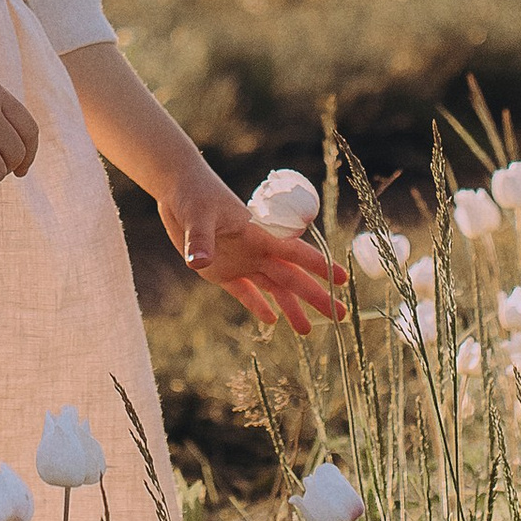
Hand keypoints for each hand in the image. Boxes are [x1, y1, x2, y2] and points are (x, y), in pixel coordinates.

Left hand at [172, 170, 346, 334]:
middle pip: (291, 276)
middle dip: (315, 295)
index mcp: (259, 233)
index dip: (320, 266)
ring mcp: (241, 260)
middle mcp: (256, 249)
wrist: (178, 189)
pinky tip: (271, 320)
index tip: (343, 280)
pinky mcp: (221, 270)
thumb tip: (197, 262)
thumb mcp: (197, 216)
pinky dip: (257, 305)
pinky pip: (245, 292)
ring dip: (291, 307)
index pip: (295, 252)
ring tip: (306, 331)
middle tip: (341, 315)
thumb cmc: (194, 194)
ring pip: (273, 288)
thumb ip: (200, 239)